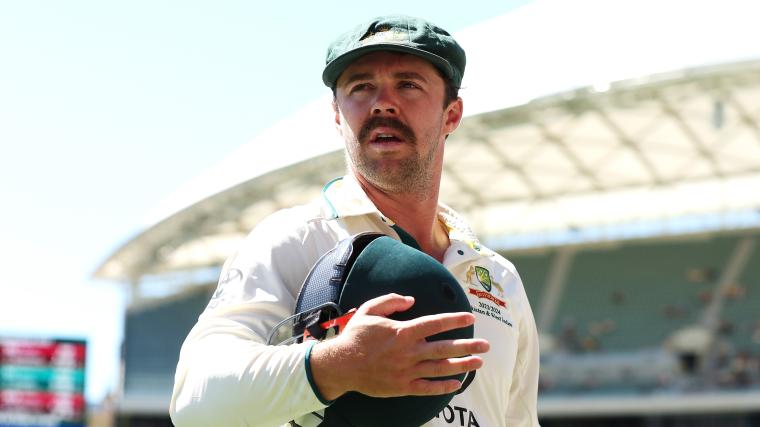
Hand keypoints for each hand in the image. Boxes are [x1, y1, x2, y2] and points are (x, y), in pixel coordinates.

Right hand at [309, 293, 488, 400]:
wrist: (341, 365)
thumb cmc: (356, 336)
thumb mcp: (369, 310)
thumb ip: (391, 301)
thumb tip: (411, 300)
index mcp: (402, 331)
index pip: (435, 324)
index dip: (454, 320)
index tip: (470, 318)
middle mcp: (409, 352)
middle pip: (445, 348)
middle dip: (468, 346)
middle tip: (486, 345)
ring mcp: (407, 371)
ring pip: (440, 368)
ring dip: (462, 365)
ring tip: (479, 362)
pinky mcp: (402, 386)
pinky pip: (427, 387)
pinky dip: (443, 387)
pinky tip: (457, 384)